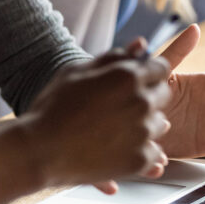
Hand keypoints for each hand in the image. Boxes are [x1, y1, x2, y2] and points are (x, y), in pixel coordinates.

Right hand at [21, 46, 171, 193]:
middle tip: (121, 104)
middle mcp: (140, 102)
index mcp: (127, 76)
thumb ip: (114, 57)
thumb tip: (142, 44)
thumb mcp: (77, 71)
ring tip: (115, 128)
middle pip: (164, 94)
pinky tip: (116, 147)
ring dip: (145, 123)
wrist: (41, 150)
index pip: (161, 67)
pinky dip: (140, 150)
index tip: (138, 79)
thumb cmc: (54, 107)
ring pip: (159, 124)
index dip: (149, 72)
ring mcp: (142, 132)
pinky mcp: (140, 160)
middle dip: (148, 95)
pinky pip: (154, 152)